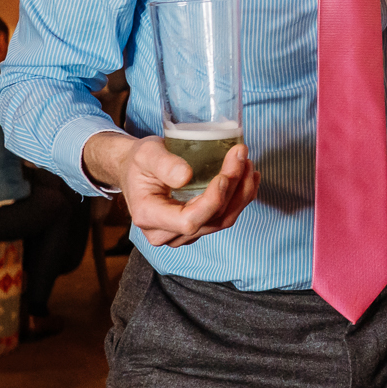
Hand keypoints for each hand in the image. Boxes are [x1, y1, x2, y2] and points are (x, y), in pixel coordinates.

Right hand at [82, 132, 258, 246]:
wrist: (137, 170)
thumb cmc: (140, 161)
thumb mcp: (146, 153)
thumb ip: (163, 163)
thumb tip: (185, 176)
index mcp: (149, 216)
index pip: (188, 221)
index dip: (211, 202)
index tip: (224, 176)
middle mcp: (165, 233)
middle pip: (211, 219)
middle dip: (233, 188)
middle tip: (242, 156)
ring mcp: (182, 234)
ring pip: (222, 221)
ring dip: (242, 193)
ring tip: (248, 164)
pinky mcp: (196, 227)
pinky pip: (223, 217)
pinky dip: (240, 197)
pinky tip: (249, 177)